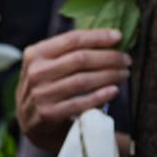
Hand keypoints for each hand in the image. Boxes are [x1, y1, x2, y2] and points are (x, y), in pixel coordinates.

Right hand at [16, 28, 130, 150]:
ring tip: (124, 73)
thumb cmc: (49, 83)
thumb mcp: (50, 62)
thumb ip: (72, 50)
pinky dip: (100, 96)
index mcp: (36, 53)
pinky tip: (114, 90)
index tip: (119, 36)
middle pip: (80, 59)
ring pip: (82, 80)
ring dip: (109, 75)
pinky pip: (79, 103)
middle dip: (109, 57)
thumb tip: (111, 37)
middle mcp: (36, 72)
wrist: (30, 120)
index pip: (72, 39)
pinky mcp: (47, 114)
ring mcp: (40, 94)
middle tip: (127, 59)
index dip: (98, 36)